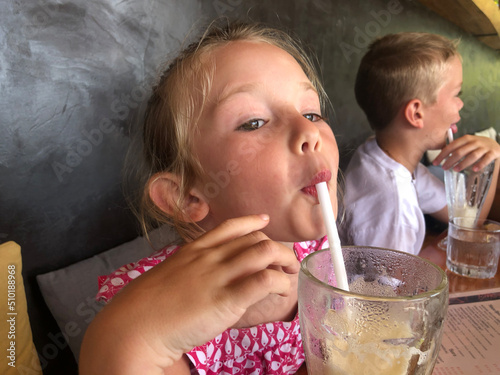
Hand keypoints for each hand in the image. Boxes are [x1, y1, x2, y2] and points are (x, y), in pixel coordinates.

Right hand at [79, 214, 299, 373]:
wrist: (135, 325)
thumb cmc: (148, 307)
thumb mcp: (170, 278)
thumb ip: (190, 272)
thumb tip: (204, 278)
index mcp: (195, 250)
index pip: (230, 226)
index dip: (252, 222)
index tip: (265, 222)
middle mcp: (210, 257)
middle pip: (255, 238)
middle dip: (278, 247)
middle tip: (286, 262)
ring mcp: (218, 275)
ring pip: (265, 252)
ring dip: (285, 261)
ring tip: (290, 274)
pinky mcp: (227, 299)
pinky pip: (264, 281)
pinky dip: (280, 282)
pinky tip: (282, 290)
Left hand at [433, 134, 499, 171]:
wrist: (495, 145)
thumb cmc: (477, 146)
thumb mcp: (467, 144)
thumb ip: (457, 148)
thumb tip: (443, 158)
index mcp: (466, 139)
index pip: (451, 146)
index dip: (442, 155)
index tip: (435, 162)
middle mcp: (475, 142)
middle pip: (460, 151)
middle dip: (450, 160)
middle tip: (444, 168)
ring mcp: (484, 147)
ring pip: (472, 155)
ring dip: (462, 163)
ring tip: (455, 169)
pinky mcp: (493, 152)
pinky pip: (486, 159)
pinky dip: (480, 164)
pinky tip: (474, 169)